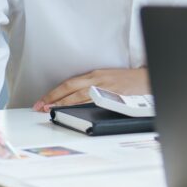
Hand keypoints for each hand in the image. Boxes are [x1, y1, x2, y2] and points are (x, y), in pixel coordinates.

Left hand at [33, 68, 150, 110]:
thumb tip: (73, 98)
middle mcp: (98, 79)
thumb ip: (92, 86)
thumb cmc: (128, 81)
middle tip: (39, 107)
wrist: (147, 79)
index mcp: (95, 75)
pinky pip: (94, 102)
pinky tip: (73, 112)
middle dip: (53, 98)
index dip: (54, 93)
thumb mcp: (107, 79)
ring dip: (63, 103)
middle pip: (71, 88)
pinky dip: (82, 107)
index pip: (69, 83)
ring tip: (50, 110)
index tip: (41, 101)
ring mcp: (105, 88)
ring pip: (80, 96)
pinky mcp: (113, 96)